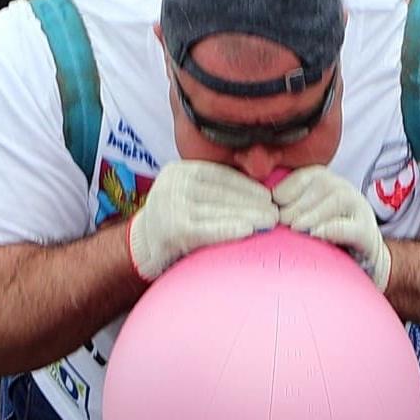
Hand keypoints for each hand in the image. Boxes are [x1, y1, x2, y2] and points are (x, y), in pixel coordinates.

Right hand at [127, 160, 275, 280]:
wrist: (143, 248)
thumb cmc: (175, 222)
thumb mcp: (188, 196)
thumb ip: (212, 189)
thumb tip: (259, 189)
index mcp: (178, 171)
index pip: (219, 176)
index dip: (247, 186)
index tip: (269, 196)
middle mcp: (172, 184)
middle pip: (221, 193)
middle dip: (252, 203)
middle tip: (276, 212)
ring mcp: (171, 205)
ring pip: (218, 210)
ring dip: (249, 216)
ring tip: (270, 222)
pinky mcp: (173, 228)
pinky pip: (209, 229)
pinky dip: (230, 229)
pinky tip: (249, 231)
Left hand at [272, 167, 390, 292]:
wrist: (361, 259)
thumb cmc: (319, 235)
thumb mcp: (299, 216)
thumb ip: (280, 208)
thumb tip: (252, 209)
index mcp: (321, 180)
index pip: (297, 180)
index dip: (280, 197)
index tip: (270, 214)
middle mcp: (341, 188)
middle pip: (314, 190)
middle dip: (292, 211)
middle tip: (281, 228)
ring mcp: (357, 208)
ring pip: (334, 202)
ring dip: (310, 217)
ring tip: (296, 231)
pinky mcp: (366, 232)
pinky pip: (349, 227)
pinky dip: (331, 230)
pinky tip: (316, 236)